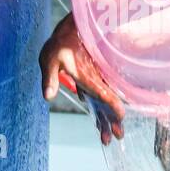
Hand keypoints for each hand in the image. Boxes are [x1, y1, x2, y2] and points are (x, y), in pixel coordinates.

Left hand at [39, 12, 124, 144]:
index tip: (121, 118)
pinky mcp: (88, 81)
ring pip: (103, 104)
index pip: (104, 94)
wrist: (68, 32)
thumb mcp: (51, 60)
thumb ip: (50, 78)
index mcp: (88, 78)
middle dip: (112, 122)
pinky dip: (100, 111)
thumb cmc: (59, 45)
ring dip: (106, 120)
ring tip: (110, 137)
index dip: (113, 106)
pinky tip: (98, 119)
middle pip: (106, 105)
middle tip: (117, 138)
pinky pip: (97, 99)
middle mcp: (94, 82)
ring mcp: (92, 82)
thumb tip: (48, 97)